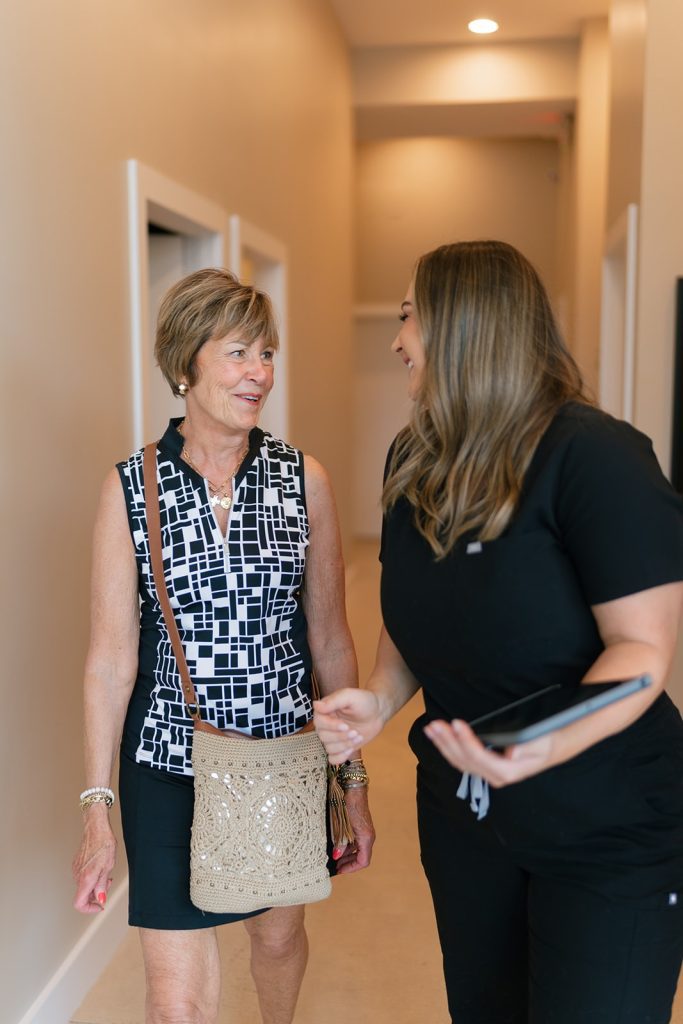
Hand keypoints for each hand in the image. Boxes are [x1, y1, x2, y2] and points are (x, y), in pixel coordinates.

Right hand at [72, 810, 116, 913]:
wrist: (96, 827)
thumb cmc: (103, 843)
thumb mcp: (108, 866)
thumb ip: (102, 885)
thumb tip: (100, 899)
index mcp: (85, 878)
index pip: (79, 904)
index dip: (89, 909)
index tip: (99, 905)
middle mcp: (77, 875)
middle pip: (83, 895)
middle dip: (96, 894)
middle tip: (107, 883)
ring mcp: (75, 869)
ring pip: (83, 885)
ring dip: (94, 884)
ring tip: (105, 872)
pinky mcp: (76, 863)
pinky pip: (82, 876)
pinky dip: (91, 877)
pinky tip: (99, 867)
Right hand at [313, 688, 383, 763]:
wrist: (377, 713)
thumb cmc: (364, 701)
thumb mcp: (350, 696)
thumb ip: (334, 700)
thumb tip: (316, 705)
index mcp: (325, 710)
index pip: (319, 722)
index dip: (331, 726)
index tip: (345, 725)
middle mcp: (325, 724)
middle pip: (323, 737)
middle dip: (341, 737)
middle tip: (355, 732)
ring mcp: (332, 737)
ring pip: (329, 748)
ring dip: (344, 745)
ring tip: (358, 737)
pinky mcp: (339, 747)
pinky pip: (332, 758)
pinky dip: (341, 757)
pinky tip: (351, 749)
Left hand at [334, 786, 374, 874]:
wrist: (353, 788)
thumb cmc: (348, 805)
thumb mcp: (341, 826)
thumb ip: (340, 843)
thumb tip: (336, 856)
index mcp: (366, 838)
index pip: (363, 861)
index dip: (351, 868)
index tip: (340, 870)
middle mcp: (368, 836)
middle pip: (361, 857)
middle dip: (348, 863)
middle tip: (336, 866)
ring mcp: (365, 831)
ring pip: (358, 849)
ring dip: (347, 855)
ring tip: (334, 857)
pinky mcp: (361, 826)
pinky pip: (356, 841)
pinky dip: (348, 846)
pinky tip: (337, 846)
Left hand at [423, 719, 556, 787]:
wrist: (550, 749)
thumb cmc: (545, 742)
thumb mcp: (542, 742)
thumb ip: (527, 747)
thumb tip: (512, 754)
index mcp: (507, 771)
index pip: (479, 757)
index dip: (465, 741)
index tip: (456, 723)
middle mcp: (495, 776)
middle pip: (464, 760)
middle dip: (448, 741)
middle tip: (436, 725)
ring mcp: (487, 773)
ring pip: (459, 761)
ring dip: (443, 744)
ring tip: (431, 729)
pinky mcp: (483, 767)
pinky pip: (461, 760)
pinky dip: (447, 747)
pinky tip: (438, 736)